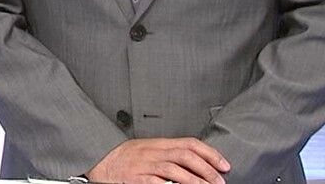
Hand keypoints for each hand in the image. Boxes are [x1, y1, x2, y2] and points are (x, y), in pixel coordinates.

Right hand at [88, 137, 230, 183]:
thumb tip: (197, 163)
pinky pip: (157, 183)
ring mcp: (145, 165)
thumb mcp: (150, 149)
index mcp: (159, 143)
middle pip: (185, 156)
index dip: (210, 153)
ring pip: (175, 169)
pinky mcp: (136, 178)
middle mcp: (154, 152)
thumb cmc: (126, 156)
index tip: (224, 165)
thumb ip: (170, 153)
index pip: (190, 143)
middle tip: (219, 181)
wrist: (100, 158)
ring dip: (195, 181)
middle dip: (206, 169)